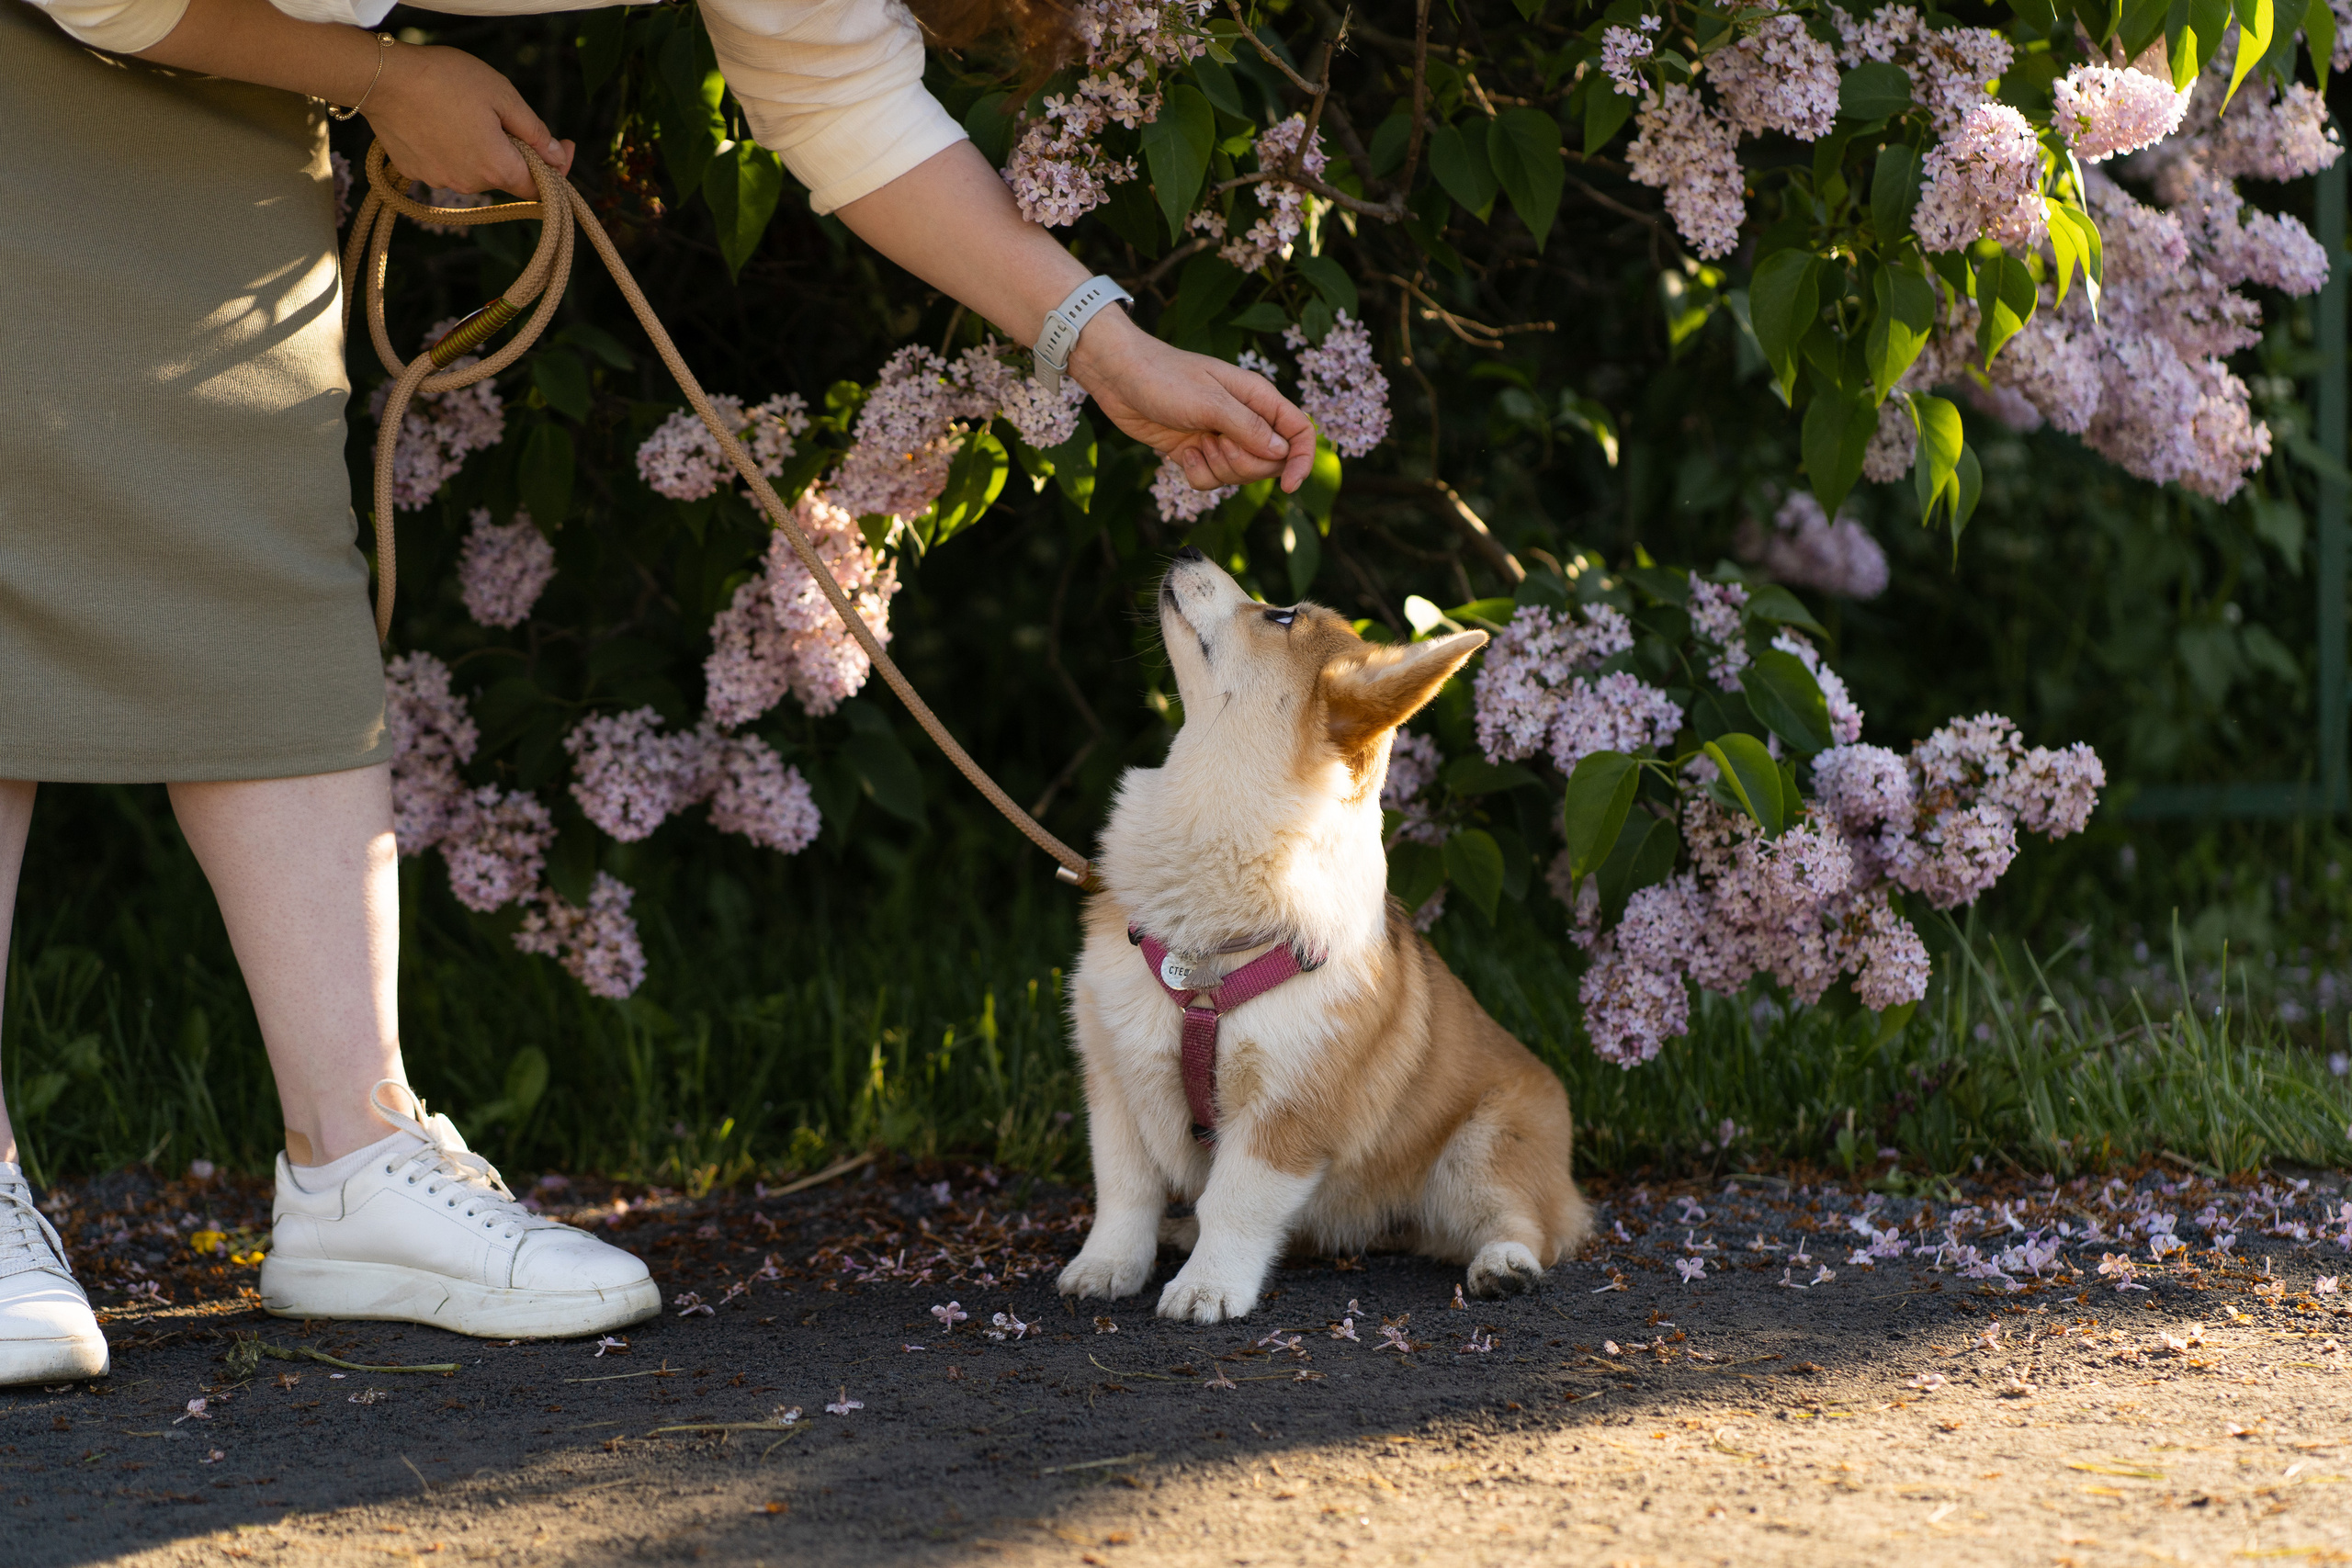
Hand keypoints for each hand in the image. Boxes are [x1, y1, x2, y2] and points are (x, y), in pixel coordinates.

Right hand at [364, 43, 571, 198]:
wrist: (381, 77)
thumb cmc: (445, 79)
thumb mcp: (502, 95)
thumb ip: (534, 131)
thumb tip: (556, 155)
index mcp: (497, 168)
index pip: (539, 188)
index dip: (556, 171)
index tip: (562, 147)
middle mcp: (469, 183)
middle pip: (505, 176)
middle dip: (513, 152)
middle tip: (506, 116)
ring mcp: (439, 181)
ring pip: (474, 171)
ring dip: (480, 150)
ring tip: (465, 112)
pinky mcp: (415, 171)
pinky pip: (445, 165)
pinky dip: (451, 149)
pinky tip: (440, 120)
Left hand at [1072, 313, 1317, 492]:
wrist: (1117, 377)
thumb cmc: (1163, 377)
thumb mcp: (1209, 402)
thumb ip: (1248, 428)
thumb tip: (1282, 452)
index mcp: (1257, 398)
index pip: (1299, 432)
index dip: (1302, 460)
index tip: (1289, 485)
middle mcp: (1244, 418)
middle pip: (1269, 462)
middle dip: (1244, 464)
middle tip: (1216, 442)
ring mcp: (1220, 436)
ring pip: (1240, 475)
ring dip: (1218, 469)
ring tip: (1196, 444)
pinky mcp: (1196, 451)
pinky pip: (1211, 480)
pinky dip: (1197, 474)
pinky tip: (1180, 454)